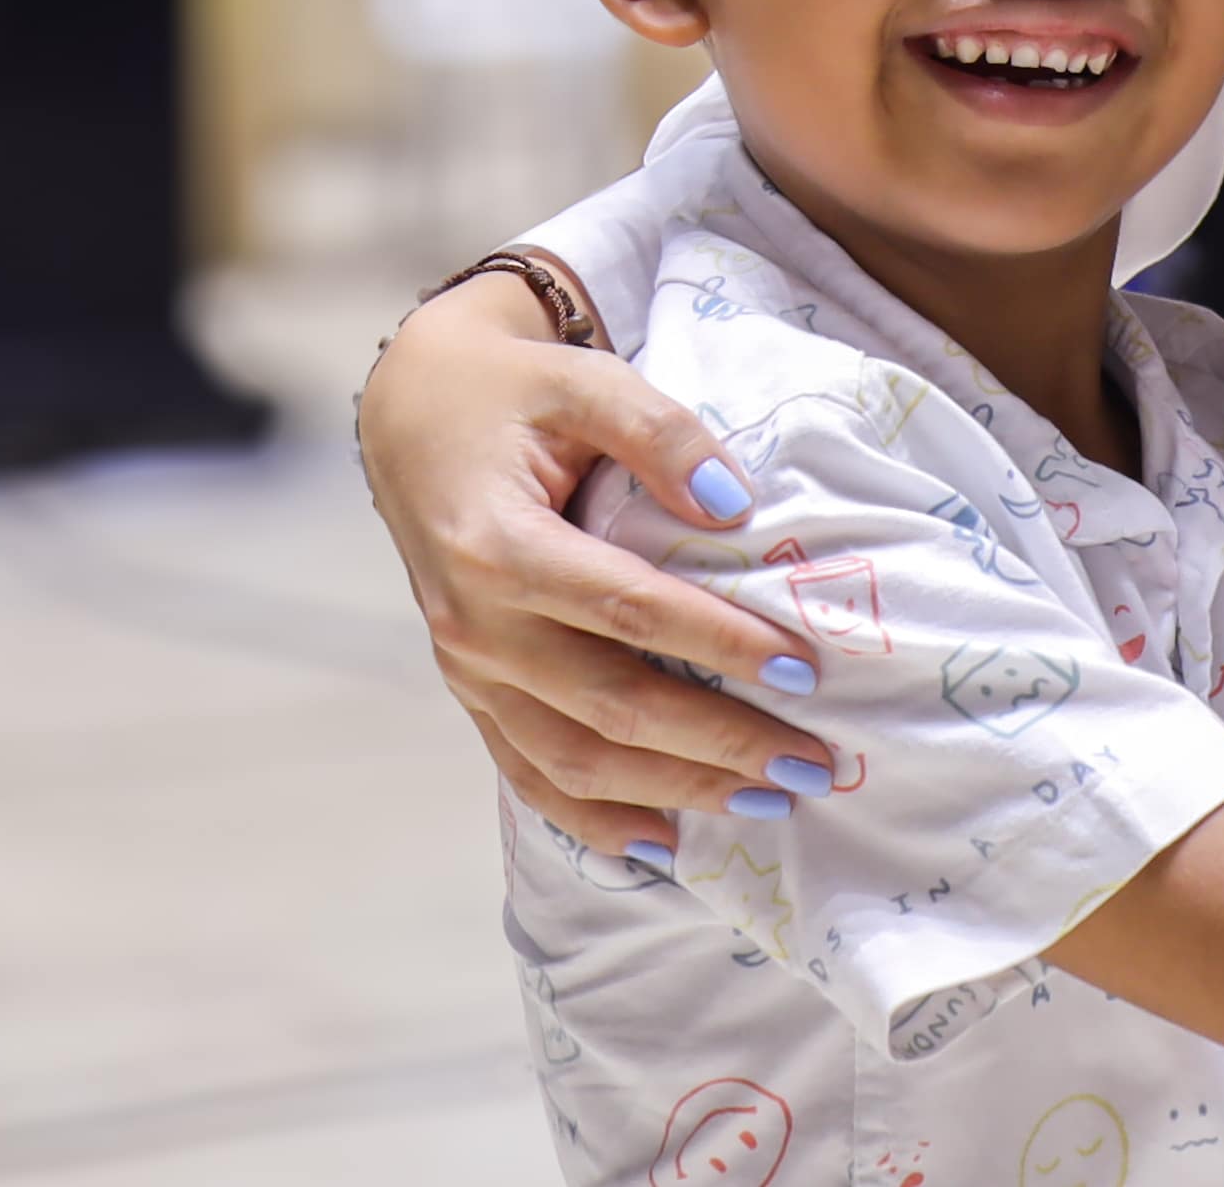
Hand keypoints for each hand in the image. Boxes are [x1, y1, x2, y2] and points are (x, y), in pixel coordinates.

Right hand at [353, 270, 833, 852]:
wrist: (410, 411)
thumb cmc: (512, 390)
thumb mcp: (585, 380)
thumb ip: (659, 433)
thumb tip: (734, 504)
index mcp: (498, 546)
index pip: (626, 610)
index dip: (716, 643)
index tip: (802, 670)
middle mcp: (474, 624)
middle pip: (608, 705)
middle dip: (717, 743)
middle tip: (812, 763)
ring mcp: (466, 668)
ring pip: (572, 757)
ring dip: (672, 790)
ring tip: (767, 800)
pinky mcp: (470, 689)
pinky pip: (527, 770)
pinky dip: (591, 817)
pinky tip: (660, 844)